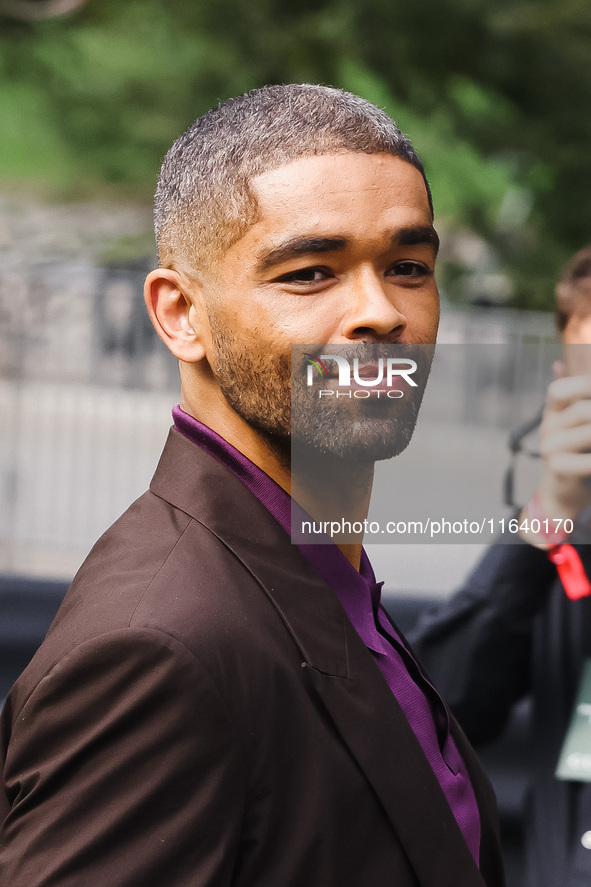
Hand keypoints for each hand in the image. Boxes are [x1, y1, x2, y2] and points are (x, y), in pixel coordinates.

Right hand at [533, 362, 590, 525]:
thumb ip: (576, 399)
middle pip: (582, 410)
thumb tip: (558, 364)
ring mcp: (549, 448)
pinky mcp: (556, 469)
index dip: (584, 385)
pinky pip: (586, 461)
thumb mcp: (576, 424)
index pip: (559, 389)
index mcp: (552, 411)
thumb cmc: (576, 454)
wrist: (561, 493)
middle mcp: (548, 427)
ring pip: (588, 432)